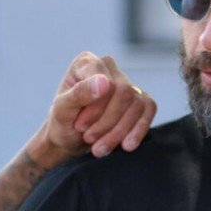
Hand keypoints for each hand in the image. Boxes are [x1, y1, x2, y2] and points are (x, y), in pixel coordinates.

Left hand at [40, 52, 155, 159]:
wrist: (69, 140)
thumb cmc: (62, 122)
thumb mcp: (62, 111)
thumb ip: (79, 94)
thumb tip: (105, 82)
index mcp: (87, 62)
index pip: (106, 82)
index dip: (97, 109)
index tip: (81, 126)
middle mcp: (109, 67)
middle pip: (125, 93)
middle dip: (108, 122)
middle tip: (89, 138)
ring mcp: (126, 82)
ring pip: (137, 104)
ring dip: (119, 132)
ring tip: (100, 148)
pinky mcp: (139, 98)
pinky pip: (149, 109)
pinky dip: (138, 130)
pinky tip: (126, 145)